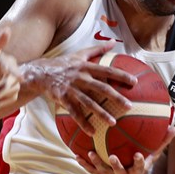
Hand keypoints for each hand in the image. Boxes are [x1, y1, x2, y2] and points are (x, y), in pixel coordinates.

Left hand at [0, 28, 20, 112]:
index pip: (11, 69)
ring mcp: (12, 87)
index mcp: (6, 64)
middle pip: (5, 87)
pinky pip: (0, 104)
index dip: (15, 72)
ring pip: (2, 97)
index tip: (20, 78)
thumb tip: (8, 29)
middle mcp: (12, 76)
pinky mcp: (10, 97)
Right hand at [21, 43, 136, 133]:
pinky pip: (75, 113)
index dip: (121, 76)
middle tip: (129, 106)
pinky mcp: (63, 99)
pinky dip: (83, 123)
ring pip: (89, 103)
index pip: (107, 71)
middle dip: (116, 97)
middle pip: (101, 88)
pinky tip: (92, 132)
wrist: (40, 73)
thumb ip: (97, 49)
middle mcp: (80, 77)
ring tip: (113, 123)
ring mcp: (71, 89)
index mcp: (86, 67)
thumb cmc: (62, 64)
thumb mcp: (79, 54)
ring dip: (101, 114)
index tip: (134, 82)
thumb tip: (112, 41)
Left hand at [76, 125, 174, 173]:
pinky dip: (84, 164)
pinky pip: (92, 171)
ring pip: (102, 172)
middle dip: (115, 165)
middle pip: (119, 171)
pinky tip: (76, 156)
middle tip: (111, 157)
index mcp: (137, 170)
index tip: (138, 155)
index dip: (139, 162)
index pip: (140, 166)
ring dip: (95, 164)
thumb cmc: (142, 162)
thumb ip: (162, 142)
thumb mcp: (153, 155)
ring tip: (90, 154)